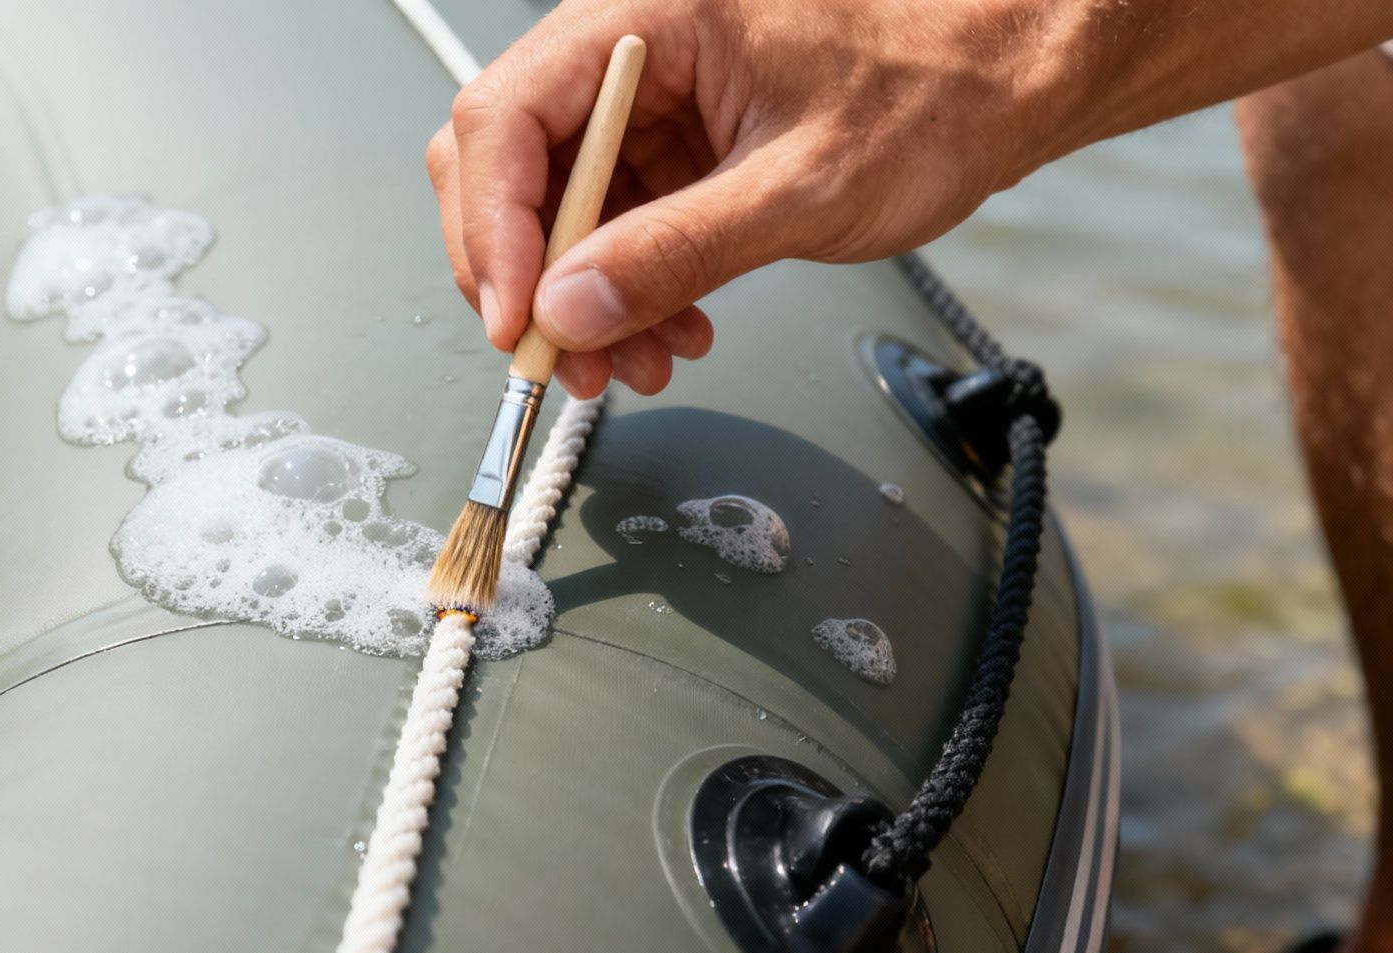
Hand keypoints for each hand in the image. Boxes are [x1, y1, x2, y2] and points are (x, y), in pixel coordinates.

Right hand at [426, 0, 1392, 397]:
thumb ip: (676, 250)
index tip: (520, 322)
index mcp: (647, 16)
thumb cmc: (937, 88)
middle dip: (531, 279)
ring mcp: (648, 101)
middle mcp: (630, 51)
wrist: (1011, 75)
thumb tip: (569, 310)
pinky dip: (626, 288)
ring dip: (580, 300)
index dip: (494, 232)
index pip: (506, 121)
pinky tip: (668, 331)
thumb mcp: (803, 188)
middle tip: (563, 361)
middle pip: (509, 166)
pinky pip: (612, 223)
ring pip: (556, 209)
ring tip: (631, 365)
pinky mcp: (674, 143)